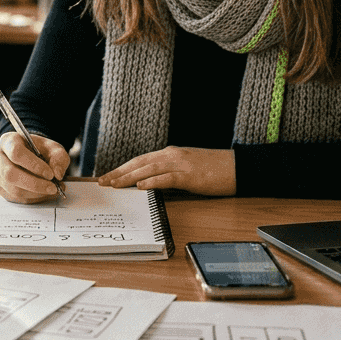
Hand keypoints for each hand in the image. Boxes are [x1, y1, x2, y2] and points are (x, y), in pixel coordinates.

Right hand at [0, 131, 69, 203]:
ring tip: (52, 189)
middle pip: (10, 174)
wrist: (31, 155)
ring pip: (13, 189)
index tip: (50, 174)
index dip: (33, 165)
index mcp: (7, 141)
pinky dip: (33, 198)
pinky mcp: (0, 188)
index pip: (16, 153)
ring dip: (36, 193)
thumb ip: (59, 158)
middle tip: (53, 187)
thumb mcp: (53, 148)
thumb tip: (57, 174)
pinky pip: (15, 198)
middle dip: (34, 183)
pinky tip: (43, 193)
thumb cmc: (39, 150)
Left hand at [97, 147, 235, 195]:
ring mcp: (181, 163)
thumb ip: (169, 173)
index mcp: (170, 154)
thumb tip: (149, 185)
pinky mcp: (191, 175)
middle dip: (119, 172)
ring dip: (129, 176)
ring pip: (149, 168)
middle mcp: (172, 155)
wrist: (238, 167)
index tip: (108, 176)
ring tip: (114, 184)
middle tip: (102, 181)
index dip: (122, 168)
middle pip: (139, 162)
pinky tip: (141, 186)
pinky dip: (153, 181)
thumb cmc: (214, 170)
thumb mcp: (187, 169)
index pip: (140, 160)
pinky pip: (167, 178)